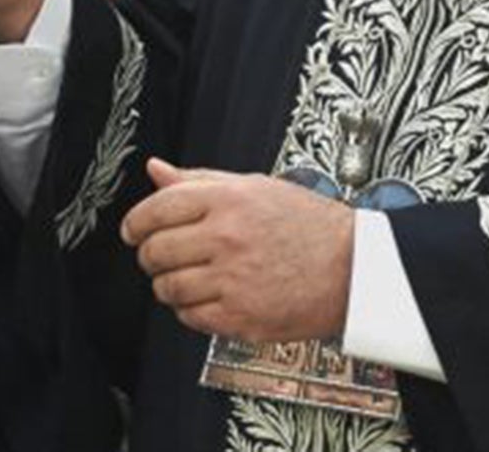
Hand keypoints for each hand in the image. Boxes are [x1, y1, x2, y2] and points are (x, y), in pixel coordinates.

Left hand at [121, 158, 352, 342]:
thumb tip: (156, 170)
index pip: (158, 208)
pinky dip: (188, 310)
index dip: (136, 222)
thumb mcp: (255, 186)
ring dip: (167, 285)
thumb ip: (200, 180)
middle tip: (157, 256)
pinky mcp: (242, 317)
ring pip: (168, 287)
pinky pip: (191, 317)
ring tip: (184, 278)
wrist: (355, 268)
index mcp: (228, 200)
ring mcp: (233, 279)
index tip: (132, 231)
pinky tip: (204, 299)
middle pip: (156, 250)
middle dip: (149, 255)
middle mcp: (227, 237)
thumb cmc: (309, 225)